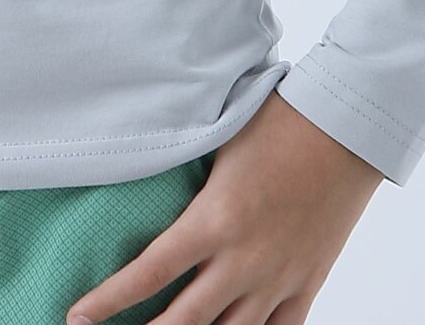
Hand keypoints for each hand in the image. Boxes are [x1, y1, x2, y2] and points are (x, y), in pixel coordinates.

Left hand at [64, 91, 384, 324]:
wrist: (348, 127)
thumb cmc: (280, 120)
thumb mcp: (219, 142)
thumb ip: (184, 172)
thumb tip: (145, 176)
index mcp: (214, 220)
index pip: (148, 273)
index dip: (108, 301)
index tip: (76, 318)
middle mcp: (243, 260)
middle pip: (183, 322)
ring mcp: (277, 278)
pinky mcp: (307, 283)